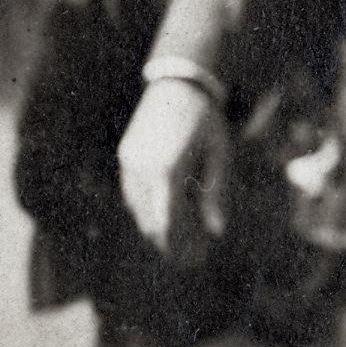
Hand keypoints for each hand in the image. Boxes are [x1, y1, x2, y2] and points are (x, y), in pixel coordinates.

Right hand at [118, 73, 227, 264]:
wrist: (178, 86)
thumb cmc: (206, 122)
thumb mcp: (219, 156)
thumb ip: (215, 194)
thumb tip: (216, 231)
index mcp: (169, 169)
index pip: (168, 219)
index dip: (178, 243)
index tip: (192, 260)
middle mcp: (144, 168)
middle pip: (150, 219)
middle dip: (167, 241)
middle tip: (188, 259)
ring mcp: (130, 163)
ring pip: (138, 209)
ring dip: (155, 227)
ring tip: (177, 242)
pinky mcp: (126, 157)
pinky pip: (132, 193)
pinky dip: (146, 209)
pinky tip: (162, 216)